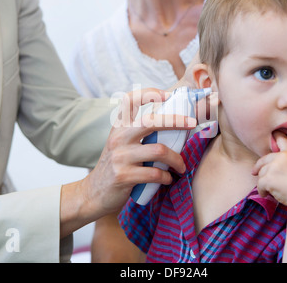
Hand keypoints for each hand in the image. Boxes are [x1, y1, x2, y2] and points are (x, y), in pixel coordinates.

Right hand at [60, 88, 196, 236]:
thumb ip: (140, 133)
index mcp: (119, 127)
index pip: (130, 100)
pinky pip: (155, 174)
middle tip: (192, 124)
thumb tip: (175, 123)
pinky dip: (167, 177)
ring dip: (176, 159)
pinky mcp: (123, 176)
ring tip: (181, 166)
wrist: (94, 193)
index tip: (168, 95)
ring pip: (159, 150)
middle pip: (151, 121)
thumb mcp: (122, 144)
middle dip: (176, 121)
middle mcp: (118, 138)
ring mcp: (120, 157)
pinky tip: (168, 179)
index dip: (149, 93)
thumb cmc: (117, 167)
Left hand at [251, 132, 286, 206]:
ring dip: (263, 183)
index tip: (273, 131)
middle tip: (254, 172)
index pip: (282, 140)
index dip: (276, 135)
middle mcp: (282, 157)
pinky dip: (262, 191)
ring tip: (273, 189)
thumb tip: (266, 164)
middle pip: (263, 159)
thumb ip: (285, 162)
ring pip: (261, 173)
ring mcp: (275, 166)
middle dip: (258, 167)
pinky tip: (268, 194)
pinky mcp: (269, 177)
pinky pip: (259, 184)